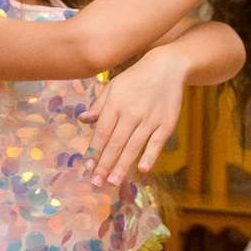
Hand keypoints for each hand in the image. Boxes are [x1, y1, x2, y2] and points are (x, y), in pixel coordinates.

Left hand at [82, 47, 186, 186]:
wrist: (167, 66)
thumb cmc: (135, 78)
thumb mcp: (113, 86)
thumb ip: (99, 105)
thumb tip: (82, 119)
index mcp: (115, 103)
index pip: (102, 132)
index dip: (94, 151)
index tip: (87, 168)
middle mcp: (131, 112)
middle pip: (115, 142)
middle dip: (105, 165)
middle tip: (97, 183)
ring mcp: (150, 118)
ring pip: (134, 146)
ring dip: (122, 166)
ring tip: (113, 182)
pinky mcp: (167, 122)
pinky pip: (157, 142)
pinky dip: (150, 156)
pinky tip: (142, 169)